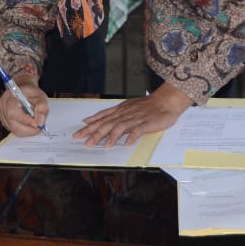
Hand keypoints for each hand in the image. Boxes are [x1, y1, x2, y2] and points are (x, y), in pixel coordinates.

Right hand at [0, 75, 48, 136]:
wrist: (24, 91)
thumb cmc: (32, 93)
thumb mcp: (41, 97)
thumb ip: (42, 108)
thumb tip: (40, 123)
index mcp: (10, 96)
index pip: (13, 112)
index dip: (25, 121)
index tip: (37, 125)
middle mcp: (3, 105)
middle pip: (12, 124)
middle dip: (28, 130)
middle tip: (39, 128)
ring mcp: (2, 114)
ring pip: (13, 129)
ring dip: (26, 131)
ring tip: (35, 124)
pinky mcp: (4, 120)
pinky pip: (13, 130)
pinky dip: (23, 130)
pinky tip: (29, 124)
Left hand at [73, 84, 192, 146]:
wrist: (166, 100)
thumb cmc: (146, 105)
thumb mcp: (126, 106)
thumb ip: (110, 113)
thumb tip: (91, 119)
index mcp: (120, 110)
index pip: (102, 118)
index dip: (89, 126)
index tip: (78, 133)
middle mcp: (125, 114)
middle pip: (108, 123)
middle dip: (95, 133)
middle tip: (85, 141)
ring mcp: (136, 118)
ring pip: (121, 127)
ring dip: (112, 136)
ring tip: (105, 145)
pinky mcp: (147, 123)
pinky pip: (138, 130)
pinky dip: (132, 136)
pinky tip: (127, 143)